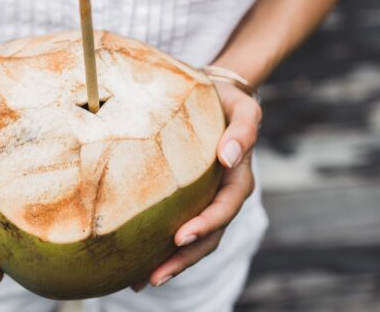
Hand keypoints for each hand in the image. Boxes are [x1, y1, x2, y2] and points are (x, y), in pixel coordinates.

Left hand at [132, 82, 260, 290]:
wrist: (213, 96)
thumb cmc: (226, 101)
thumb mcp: (243, 107)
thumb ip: (243, 129)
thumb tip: (229, 156)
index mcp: (238, 177)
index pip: (225, 206)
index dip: (207, 223)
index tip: (182, 236)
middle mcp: (222, 194)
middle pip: (208, 235)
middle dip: (182, 258)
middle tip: (154, 277)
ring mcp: (205, 200)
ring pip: (193, 240)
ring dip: (170, 263)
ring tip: (141, 282)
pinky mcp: (187, 200)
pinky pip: (177, 227)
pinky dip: (161, 248)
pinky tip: (136, 263)